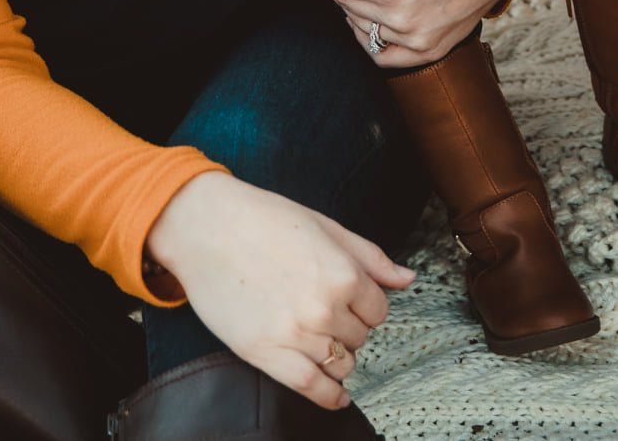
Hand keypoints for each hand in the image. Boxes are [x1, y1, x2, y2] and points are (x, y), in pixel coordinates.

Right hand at [144, 172, 412, 409]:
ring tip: (324, 342)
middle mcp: (324, 308)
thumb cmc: (266, 220)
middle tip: (327, 311)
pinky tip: (336, 396)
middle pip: (360, 337)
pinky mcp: (266, 354)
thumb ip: (370, 257)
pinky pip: (310, 388)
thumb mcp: (326, 227)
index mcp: (343, 273)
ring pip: (340, 363)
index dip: (367, 305)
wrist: (209, 228)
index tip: (353, 301)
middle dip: (350, 327)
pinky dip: (329, 397)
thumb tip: (408, 279)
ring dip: (339, 356)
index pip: (379, 310)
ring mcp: (295, 334)